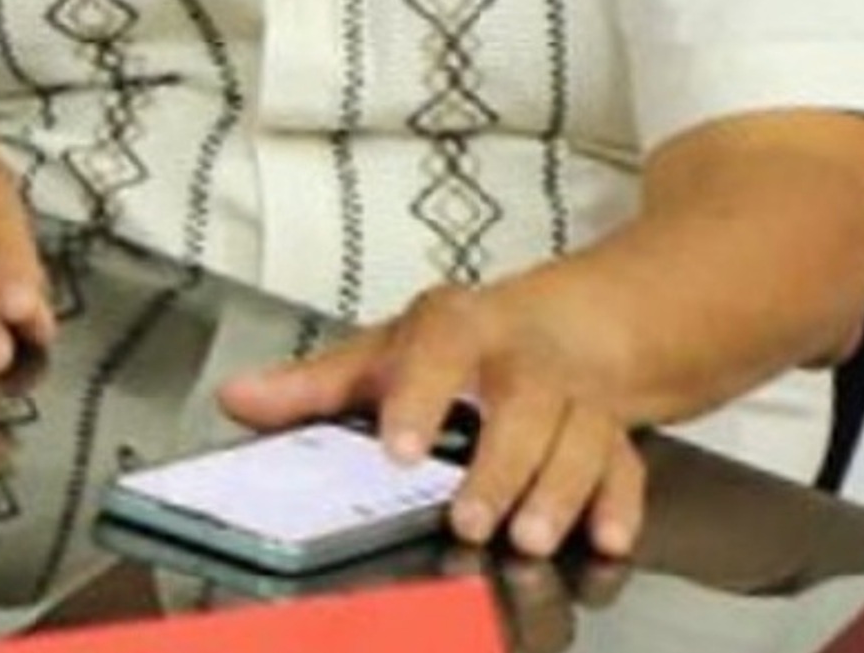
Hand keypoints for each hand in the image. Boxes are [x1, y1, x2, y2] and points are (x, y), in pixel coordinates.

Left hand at [218, 281, 645, 559]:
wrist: (559, 325)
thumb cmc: (454, 349)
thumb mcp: (381, 353)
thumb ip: (312, 385)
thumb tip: (237, 398)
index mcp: (456, 328)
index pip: (437, 348)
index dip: (418, 396)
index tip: (396, 447)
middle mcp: (521, 358)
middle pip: (522, 398)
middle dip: (498, 462)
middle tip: (467, 518)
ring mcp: (573, 395)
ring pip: (579, 434)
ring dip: (557, 488)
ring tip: (529, 538)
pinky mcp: (612, 433)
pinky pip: (625, 465)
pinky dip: (620, 502)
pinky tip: (606, 537)